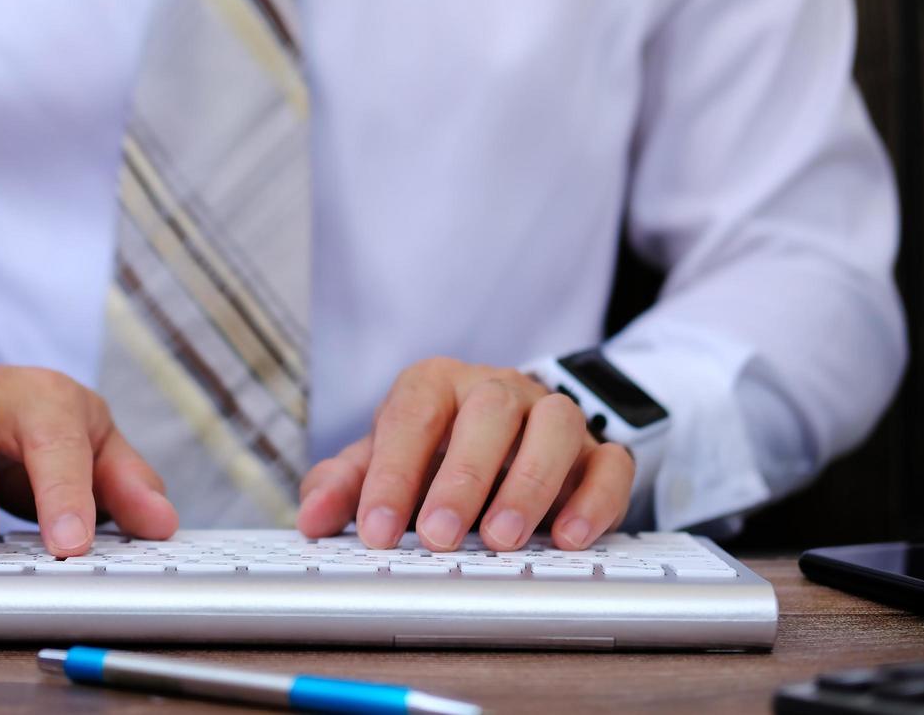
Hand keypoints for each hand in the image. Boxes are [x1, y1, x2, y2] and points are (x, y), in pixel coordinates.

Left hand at [295, 358, 633, 551]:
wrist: (507, 433)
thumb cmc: (436, 449)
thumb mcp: (384, 460)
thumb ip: (345, 484)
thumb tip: (312, 516)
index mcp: (437, 385)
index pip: (412, 413)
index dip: (393, 472)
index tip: (377, 528)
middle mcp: (498, 391)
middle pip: (488, 413)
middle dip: (462, 478)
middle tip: (439, 537)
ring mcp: (552, 417)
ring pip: (556, 426)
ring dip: (529, 485)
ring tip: (502, 539)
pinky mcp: (598, 451)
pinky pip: (611, 464)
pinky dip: (594, 500)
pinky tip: (569, 538)